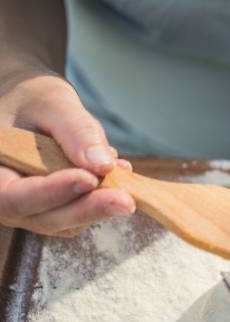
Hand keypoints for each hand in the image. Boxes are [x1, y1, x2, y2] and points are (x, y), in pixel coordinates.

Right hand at [0, 60, 134, 236]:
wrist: (34, 106)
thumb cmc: (34, 99)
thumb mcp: (53, 103)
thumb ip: (76, 131)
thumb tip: (103, 165)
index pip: (13, 196)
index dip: (51, 192)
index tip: (88, 179)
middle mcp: (6, 198)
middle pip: (44, 219)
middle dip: (87, 210)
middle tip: (126, 201)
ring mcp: (31, 209)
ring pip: (66, 223)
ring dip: (99, 208)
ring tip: (126, 183)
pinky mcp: (57, 209)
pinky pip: (80, 214)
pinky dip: (103, 200)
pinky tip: (120, 176)